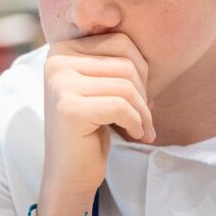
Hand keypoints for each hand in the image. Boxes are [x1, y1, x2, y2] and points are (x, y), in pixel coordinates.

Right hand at [38, 33, 154, 215]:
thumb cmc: (91, 128)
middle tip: (145, 117)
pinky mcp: (69, 108)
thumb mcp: (101, 87)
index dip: (141, 68)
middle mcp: (56, 61)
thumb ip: (116, 62)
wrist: (69, 173)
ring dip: (143, 111)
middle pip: (125, 63)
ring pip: (126, 85)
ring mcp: (60, 84)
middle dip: (144, 92)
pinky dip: (136, 122)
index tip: (142, 95)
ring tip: (142, 127)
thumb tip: (158, 42)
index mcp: (62, 49)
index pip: (120, 41)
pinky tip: (135, 134)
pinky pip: (121, 106)